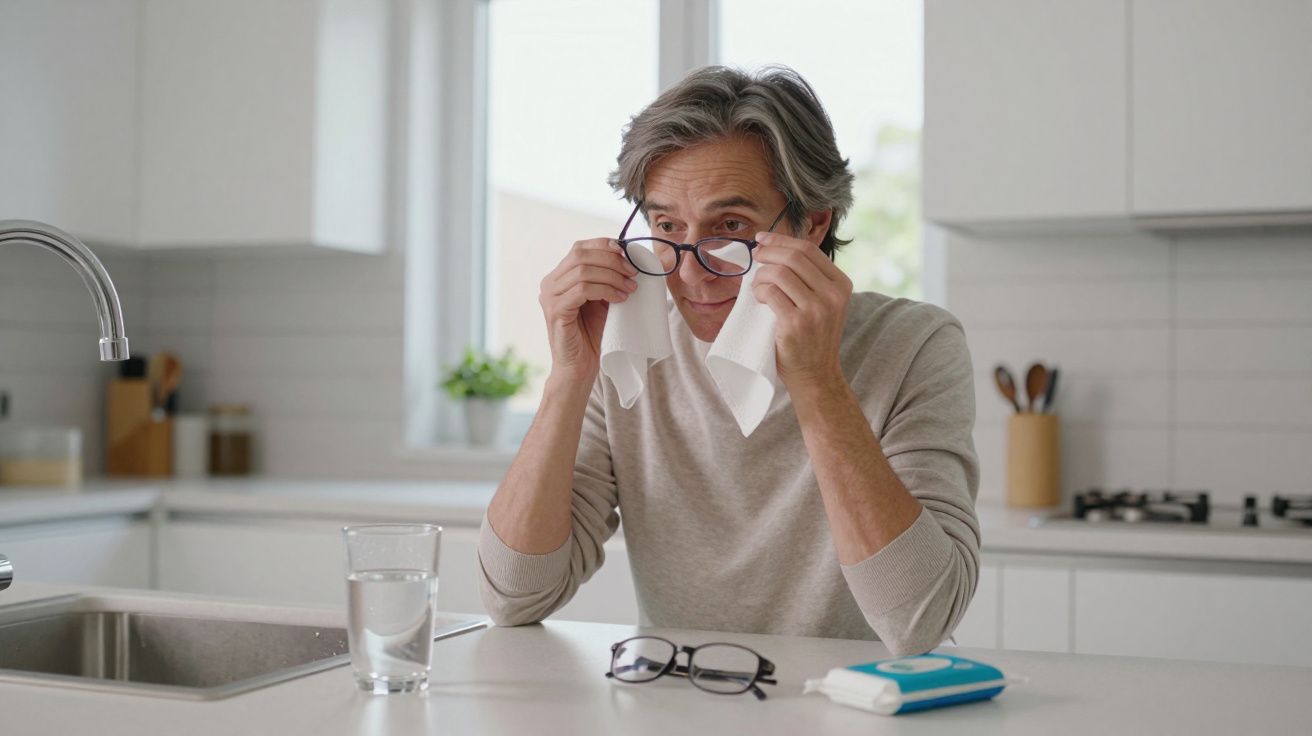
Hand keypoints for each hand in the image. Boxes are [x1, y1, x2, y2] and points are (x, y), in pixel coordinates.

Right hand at [539, 238, 639, 381]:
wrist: (578, 367)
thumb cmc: (590, 334)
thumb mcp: (601, 300)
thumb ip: (606, 279)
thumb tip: (629, 259)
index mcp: (558, 276)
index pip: (579, 248)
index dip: (604, 245)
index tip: (628, 253)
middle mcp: (549, 283)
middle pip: (581, 255)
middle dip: (612, 260)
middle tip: (633, 272)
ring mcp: (550, 297)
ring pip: (583, 271)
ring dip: (613, 276)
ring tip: (630, 288)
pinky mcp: (556, 311)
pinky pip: (583, 290)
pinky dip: (606, 290)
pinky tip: (620, 299)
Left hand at [750, 231, 852, 388]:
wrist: (816, 374)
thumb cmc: (813, 336)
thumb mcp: (824, 303)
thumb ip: (810, 278)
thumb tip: (775, 248)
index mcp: (841, 284)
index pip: (808, 250)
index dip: (781, 240)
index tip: (762, 239)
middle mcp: (832, 295)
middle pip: (793, 257)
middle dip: (768, 253)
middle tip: (754, 258)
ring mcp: (815, 310)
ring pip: (779, 273)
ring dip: (760, 276)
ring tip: (757, 285)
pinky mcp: (795, 324)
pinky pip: (770, 293)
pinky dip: (759, 291)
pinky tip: (758, 298)